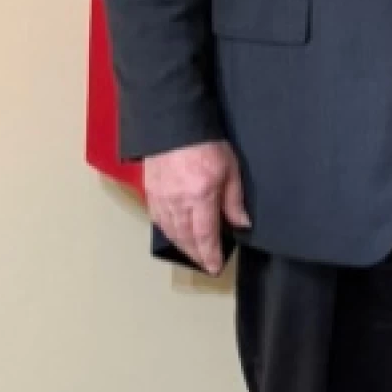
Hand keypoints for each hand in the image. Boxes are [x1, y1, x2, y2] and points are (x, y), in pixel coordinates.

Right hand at [144, 141, 247, 274]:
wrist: (174, 125)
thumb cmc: (206, 144)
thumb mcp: (230, 170)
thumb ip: (234, 200)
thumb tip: (242, 224)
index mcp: (200, 197)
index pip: (205, 236)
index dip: (210, 255)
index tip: (215, 267)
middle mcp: (178, 202)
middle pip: (186, 238)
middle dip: (196, 254)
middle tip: (205, 264)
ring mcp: (161, 198)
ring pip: (170, 231)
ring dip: (182, 246)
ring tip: (193, 253)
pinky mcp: (150, 192)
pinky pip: (158, 219)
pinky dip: (167, 231)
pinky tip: (174, 235)